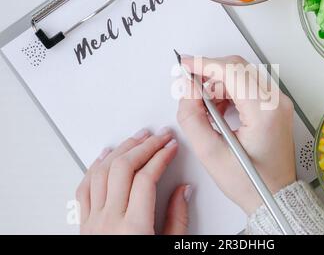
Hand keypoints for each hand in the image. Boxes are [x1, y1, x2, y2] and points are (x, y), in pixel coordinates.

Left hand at [76, 128, 191, 234]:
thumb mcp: (169, 247)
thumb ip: (177, 219)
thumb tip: (183, 191)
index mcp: (134, 229)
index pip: (146, 178)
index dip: (161, 156)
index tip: (171, 147)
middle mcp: (110, 221)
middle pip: (124, 169)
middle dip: (145, 146)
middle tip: (160, 136)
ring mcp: (93, 221)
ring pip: (102, 172)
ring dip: (122, 150)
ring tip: (137, 138)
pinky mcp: (84, 223)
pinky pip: (84, 187)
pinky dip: (95, 166)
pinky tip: (106, 155)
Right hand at [177, 55, 295, 213]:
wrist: (274, 196)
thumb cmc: (251, 183)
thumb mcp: (210, 153)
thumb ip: (192, 117)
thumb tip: (187, 90)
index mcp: (265, 112)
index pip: (231, 72)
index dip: (204, 64)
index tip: (185, 64)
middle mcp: (276, 102)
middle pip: (238, 67)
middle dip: (210, 71)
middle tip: (190, 85)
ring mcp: (278, 103)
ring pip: (243, 74)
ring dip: (219, 83)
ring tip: (205, 107)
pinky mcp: (275, 106)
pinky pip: (249, 85)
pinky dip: (229, 90)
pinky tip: (218, 109)